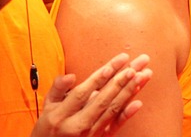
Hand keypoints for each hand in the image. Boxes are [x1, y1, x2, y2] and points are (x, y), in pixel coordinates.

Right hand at [32, 53, 152, 136]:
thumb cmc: (49, 126)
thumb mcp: (47, 107)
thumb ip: (58, 89)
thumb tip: (71, 76)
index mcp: (61, 115)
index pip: (83, 92)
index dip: (101, 77)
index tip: (118, 61)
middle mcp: (77, 125)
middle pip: (103, 99)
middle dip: (122, 80)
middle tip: (137, 64)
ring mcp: (90, 134)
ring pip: (112, 110)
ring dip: (129, 91)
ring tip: (143, 75)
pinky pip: (114, 126)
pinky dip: (127, 115)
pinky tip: (139, 103)